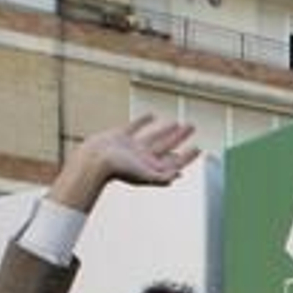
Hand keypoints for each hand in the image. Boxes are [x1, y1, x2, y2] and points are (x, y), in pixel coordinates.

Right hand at [51, 115, 199, 210]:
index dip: (188, 156)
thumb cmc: (118, 170)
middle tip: (192, 126)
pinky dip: (143, 121)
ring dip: (166, 130)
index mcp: (152, 168)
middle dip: (180, 138)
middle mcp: (144, 158)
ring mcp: (132, 147)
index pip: (175, 162)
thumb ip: (162, 177)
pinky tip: (152, 115)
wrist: (93, 160)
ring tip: (177, 123)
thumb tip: (179, 175)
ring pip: (154, 136)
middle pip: (168, 146)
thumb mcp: (143, 175)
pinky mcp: (120, 136)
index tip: (199, 147)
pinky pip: (135, 127)